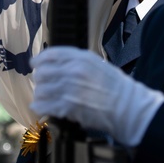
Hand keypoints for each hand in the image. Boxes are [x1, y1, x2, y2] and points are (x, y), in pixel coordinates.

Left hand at [30, 46, 163, 146]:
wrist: (128, 107)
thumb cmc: (116, 87)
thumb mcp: (98, 64)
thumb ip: (77, 62)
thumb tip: (58, 64)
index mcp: (81, 58)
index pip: (51, 54)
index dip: (40, 59)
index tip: (35, 63)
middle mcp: (73, 71)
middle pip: (42, 72)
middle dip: (40, 79)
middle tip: (43, 84)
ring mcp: (69, 89)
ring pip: (41, 89)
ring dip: (41, 95)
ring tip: (44, 98)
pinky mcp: (68, 107)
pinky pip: (43, 105)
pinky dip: (39, 107)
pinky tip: (41, 108)